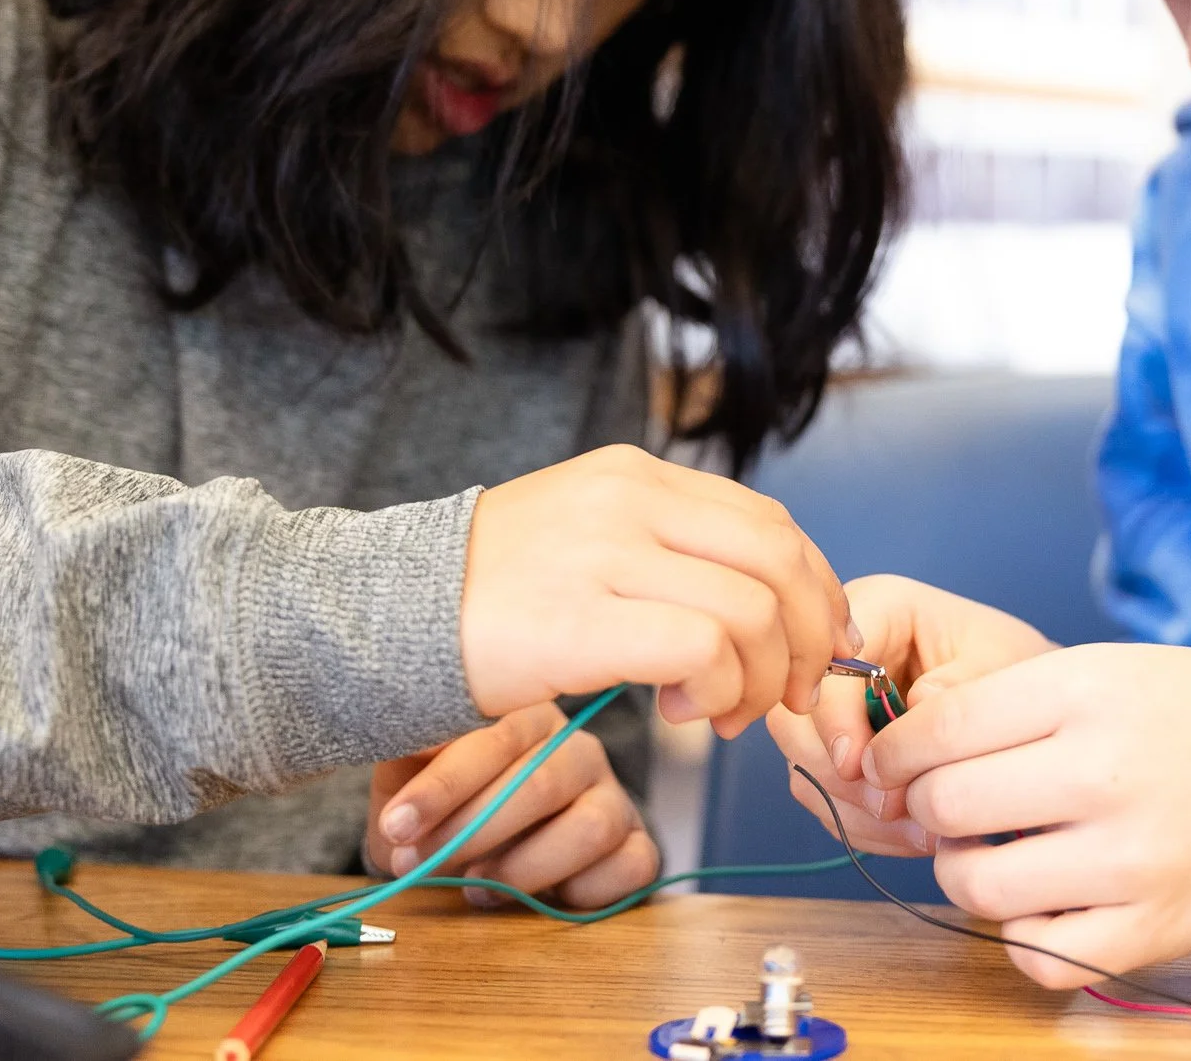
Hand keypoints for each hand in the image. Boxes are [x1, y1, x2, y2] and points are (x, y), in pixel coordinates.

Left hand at [366, 702, 659, 909]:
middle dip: (471, 832)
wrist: (494, 838)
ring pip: (590, 827)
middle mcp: (580, 749)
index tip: (397, 825)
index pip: (495, 738)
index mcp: (528, 717)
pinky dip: (580, 891)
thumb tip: (394, 802)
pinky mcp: (638, 844)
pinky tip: (536, 899)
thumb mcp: (414, 774)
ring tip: (476, 886)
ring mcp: (615, 796)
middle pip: (540, 783)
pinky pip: (631, 866)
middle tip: (420, 865)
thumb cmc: (451, 801)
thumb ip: (404, 770)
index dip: (444, 786)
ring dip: (524, 868)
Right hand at [460, 445, 856, 738]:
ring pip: (752, 609)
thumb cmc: (485, 598)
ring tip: (722, 716)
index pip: (770, 521)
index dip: (814, 588)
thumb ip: (665, 551)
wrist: (376, 615)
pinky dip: (717, 692)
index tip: (813, 645)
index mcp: (635, 474)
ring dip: (760, 679)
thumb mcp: (585, 539)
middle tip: (786, 694)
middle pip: (780, 557)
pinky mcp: (581, 619)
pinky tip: (683, 715)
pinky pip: (702, 649)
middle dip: (808, 636)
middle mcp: (628, 498)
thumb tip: (764, 608)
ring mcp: (604, 553)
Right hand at [767, 574, 1055, 855]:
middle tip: (893, 807)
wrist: (1036, 706)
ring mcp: (835, 709)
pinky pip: (827, 798)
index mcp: (877, 608)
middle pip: (794, 718)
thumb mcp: (1002, 665)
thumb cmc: (1017, 669)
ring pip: (805, 766)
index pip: (825, 662)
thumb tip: (910, 714)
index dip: (832, 717)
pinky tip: (915, 833)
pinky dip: (865, 826)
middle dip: (838, 774)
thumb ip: (958, 688)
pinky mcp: (841, 754)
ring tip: (921, 828)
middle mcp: (841, 656)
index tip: (858, 765)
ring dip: (854, 809)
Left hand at [862, 644, 1190, 986]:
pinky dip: (1026, 936)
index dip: (898, 751)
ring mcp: (1131, 858)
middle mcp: (1105, 771)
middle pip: (946, 806)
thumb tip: (916, 753)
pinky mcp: (1155, 929)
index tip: (895, 763)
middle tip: (954, 809)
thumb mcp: (1116, 668)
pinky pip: (1039, 956)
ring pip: (977, 887)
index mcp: (1088, 690)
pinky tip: (1050, 904)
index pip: (939, 729)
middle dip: (930, 810)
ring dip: (967, 875)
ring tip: (998, 857)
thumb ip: (1019, 703)